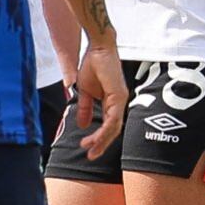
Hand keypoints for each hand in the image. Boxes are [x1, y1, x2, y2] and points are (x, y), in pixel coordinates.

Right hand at [70, 45, 127, 160]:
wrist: (97, 48)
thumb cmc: (92, 65)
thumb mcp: (85, 91)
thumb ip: (85, 108)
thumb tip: (83, 125)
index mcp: (112, 102)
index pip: (108, 126)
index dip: (99, 138)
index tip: (86, 148)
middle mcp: (119, 103)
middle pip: (113, 131)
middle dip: (101, 145)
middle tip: (90, 156)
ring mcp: (120, 100)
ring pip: (114, 128)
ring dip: (101, 140)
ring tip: (89, 149)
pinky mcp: (119, 96)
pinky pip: (113, 118)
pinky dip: (105, 130)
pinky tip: (95, 137)